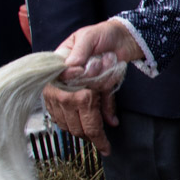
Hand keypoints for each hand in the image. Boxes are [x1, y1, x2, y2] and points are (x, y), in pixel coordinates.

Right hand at [46, 21, 142, 154]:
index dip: (74, 103)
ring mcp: (79, 93)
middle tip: (103, 144)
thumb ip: (79, 52)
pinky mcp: (95, 95)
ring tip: (105, 143)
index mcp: (57, 73)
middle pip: (70, 115)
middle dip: (87, 130)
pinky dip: (104, 120)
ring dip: (94, 129)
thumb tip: (70, 69)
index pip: (59, 97)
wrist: (122, 36)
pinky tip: (112, 124)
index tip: (88, 100)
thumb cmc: (101, 35)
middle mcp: (64, 87)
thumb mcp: (87, 37)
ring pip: (80, 120)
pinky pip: (97, 113)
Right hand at [58, 19, 144, 81]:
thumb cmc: (104, 34)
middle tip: (98, 60)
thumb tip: (70, 65)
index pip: (59, 72)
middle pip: (75, 82)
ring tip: (108, 57)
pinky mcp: (100, 83)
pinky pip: (104, 86)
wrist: (125, 39)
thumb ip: (79, 50)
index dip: (68, 74)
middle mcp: (73, 70)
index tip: (80, 69)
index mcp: (65, 57)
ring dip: (104, 71)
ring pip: (91, 85)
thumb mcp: (89, 36)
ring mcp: (87, 78)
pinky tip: (114, 64)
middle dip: (91, 72)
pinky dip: (112, 75)